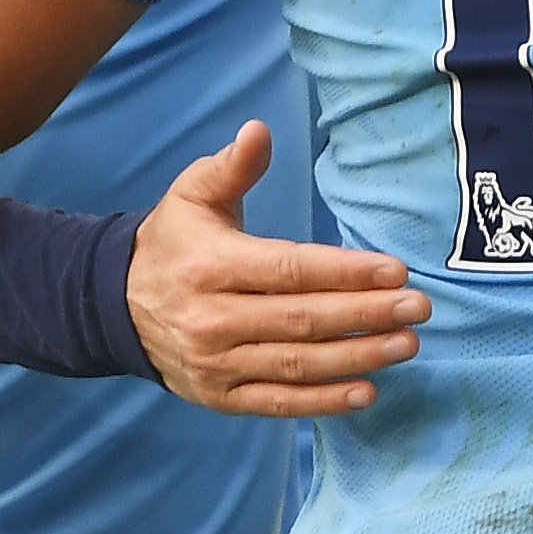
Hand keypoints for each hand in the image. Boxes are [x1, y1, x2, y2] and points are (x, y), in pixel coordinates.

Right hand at [129, 122, 428, 414]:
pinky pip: (278, 403)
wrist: (114, 306)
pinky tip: (366, 391)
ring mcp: (215, 365)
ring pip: (296, 365)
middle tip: (418, 308)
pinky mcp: (219, 397)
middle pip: (301, 320)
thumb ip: (231, 166)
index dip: (344, 272)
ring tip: (406, 344)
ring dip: (357, 357)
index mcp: (210, 266)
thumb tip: (260, 131)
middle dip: (365, 314)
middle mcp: (211, 320)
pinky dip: (323, 402)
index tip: (394, 270)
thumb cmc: (172, 242)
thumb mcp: (192, 195)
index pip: (288, 271)